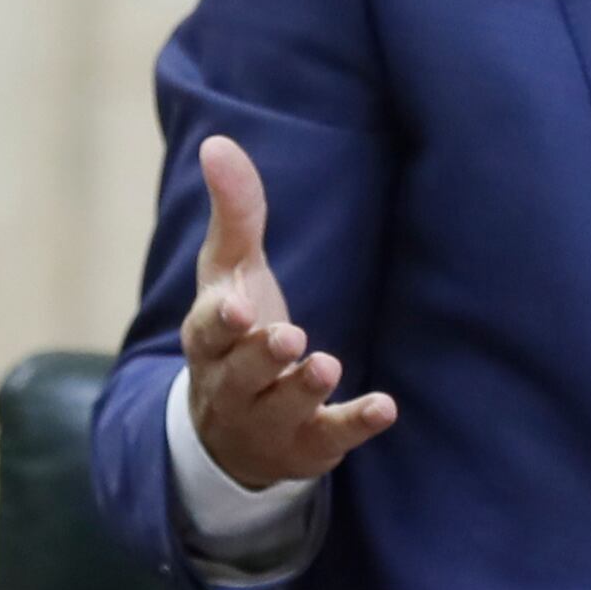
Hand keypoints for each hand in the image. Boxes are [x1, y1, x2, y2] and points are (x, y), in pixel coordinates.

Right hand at [179, 133, 395, 490]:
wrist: (231, 434)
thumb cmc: (235, 333)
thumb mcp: (231, 273)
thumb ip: (235, 212)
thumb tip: (217, 142)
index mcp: (209, 340)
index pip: (206, 331)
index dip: (220, 321)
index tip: (236, 305)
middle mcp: (230, 385)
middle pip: (239, 373)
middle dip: (262, 355)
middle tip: (290, 337)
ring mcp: (266, 421)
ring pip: (279, 410)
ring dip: (302, 389)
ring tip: (326, 365)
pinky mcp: (305, 446)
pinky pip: (327, 439)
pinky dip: (353, 424)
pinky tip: (384, 407)